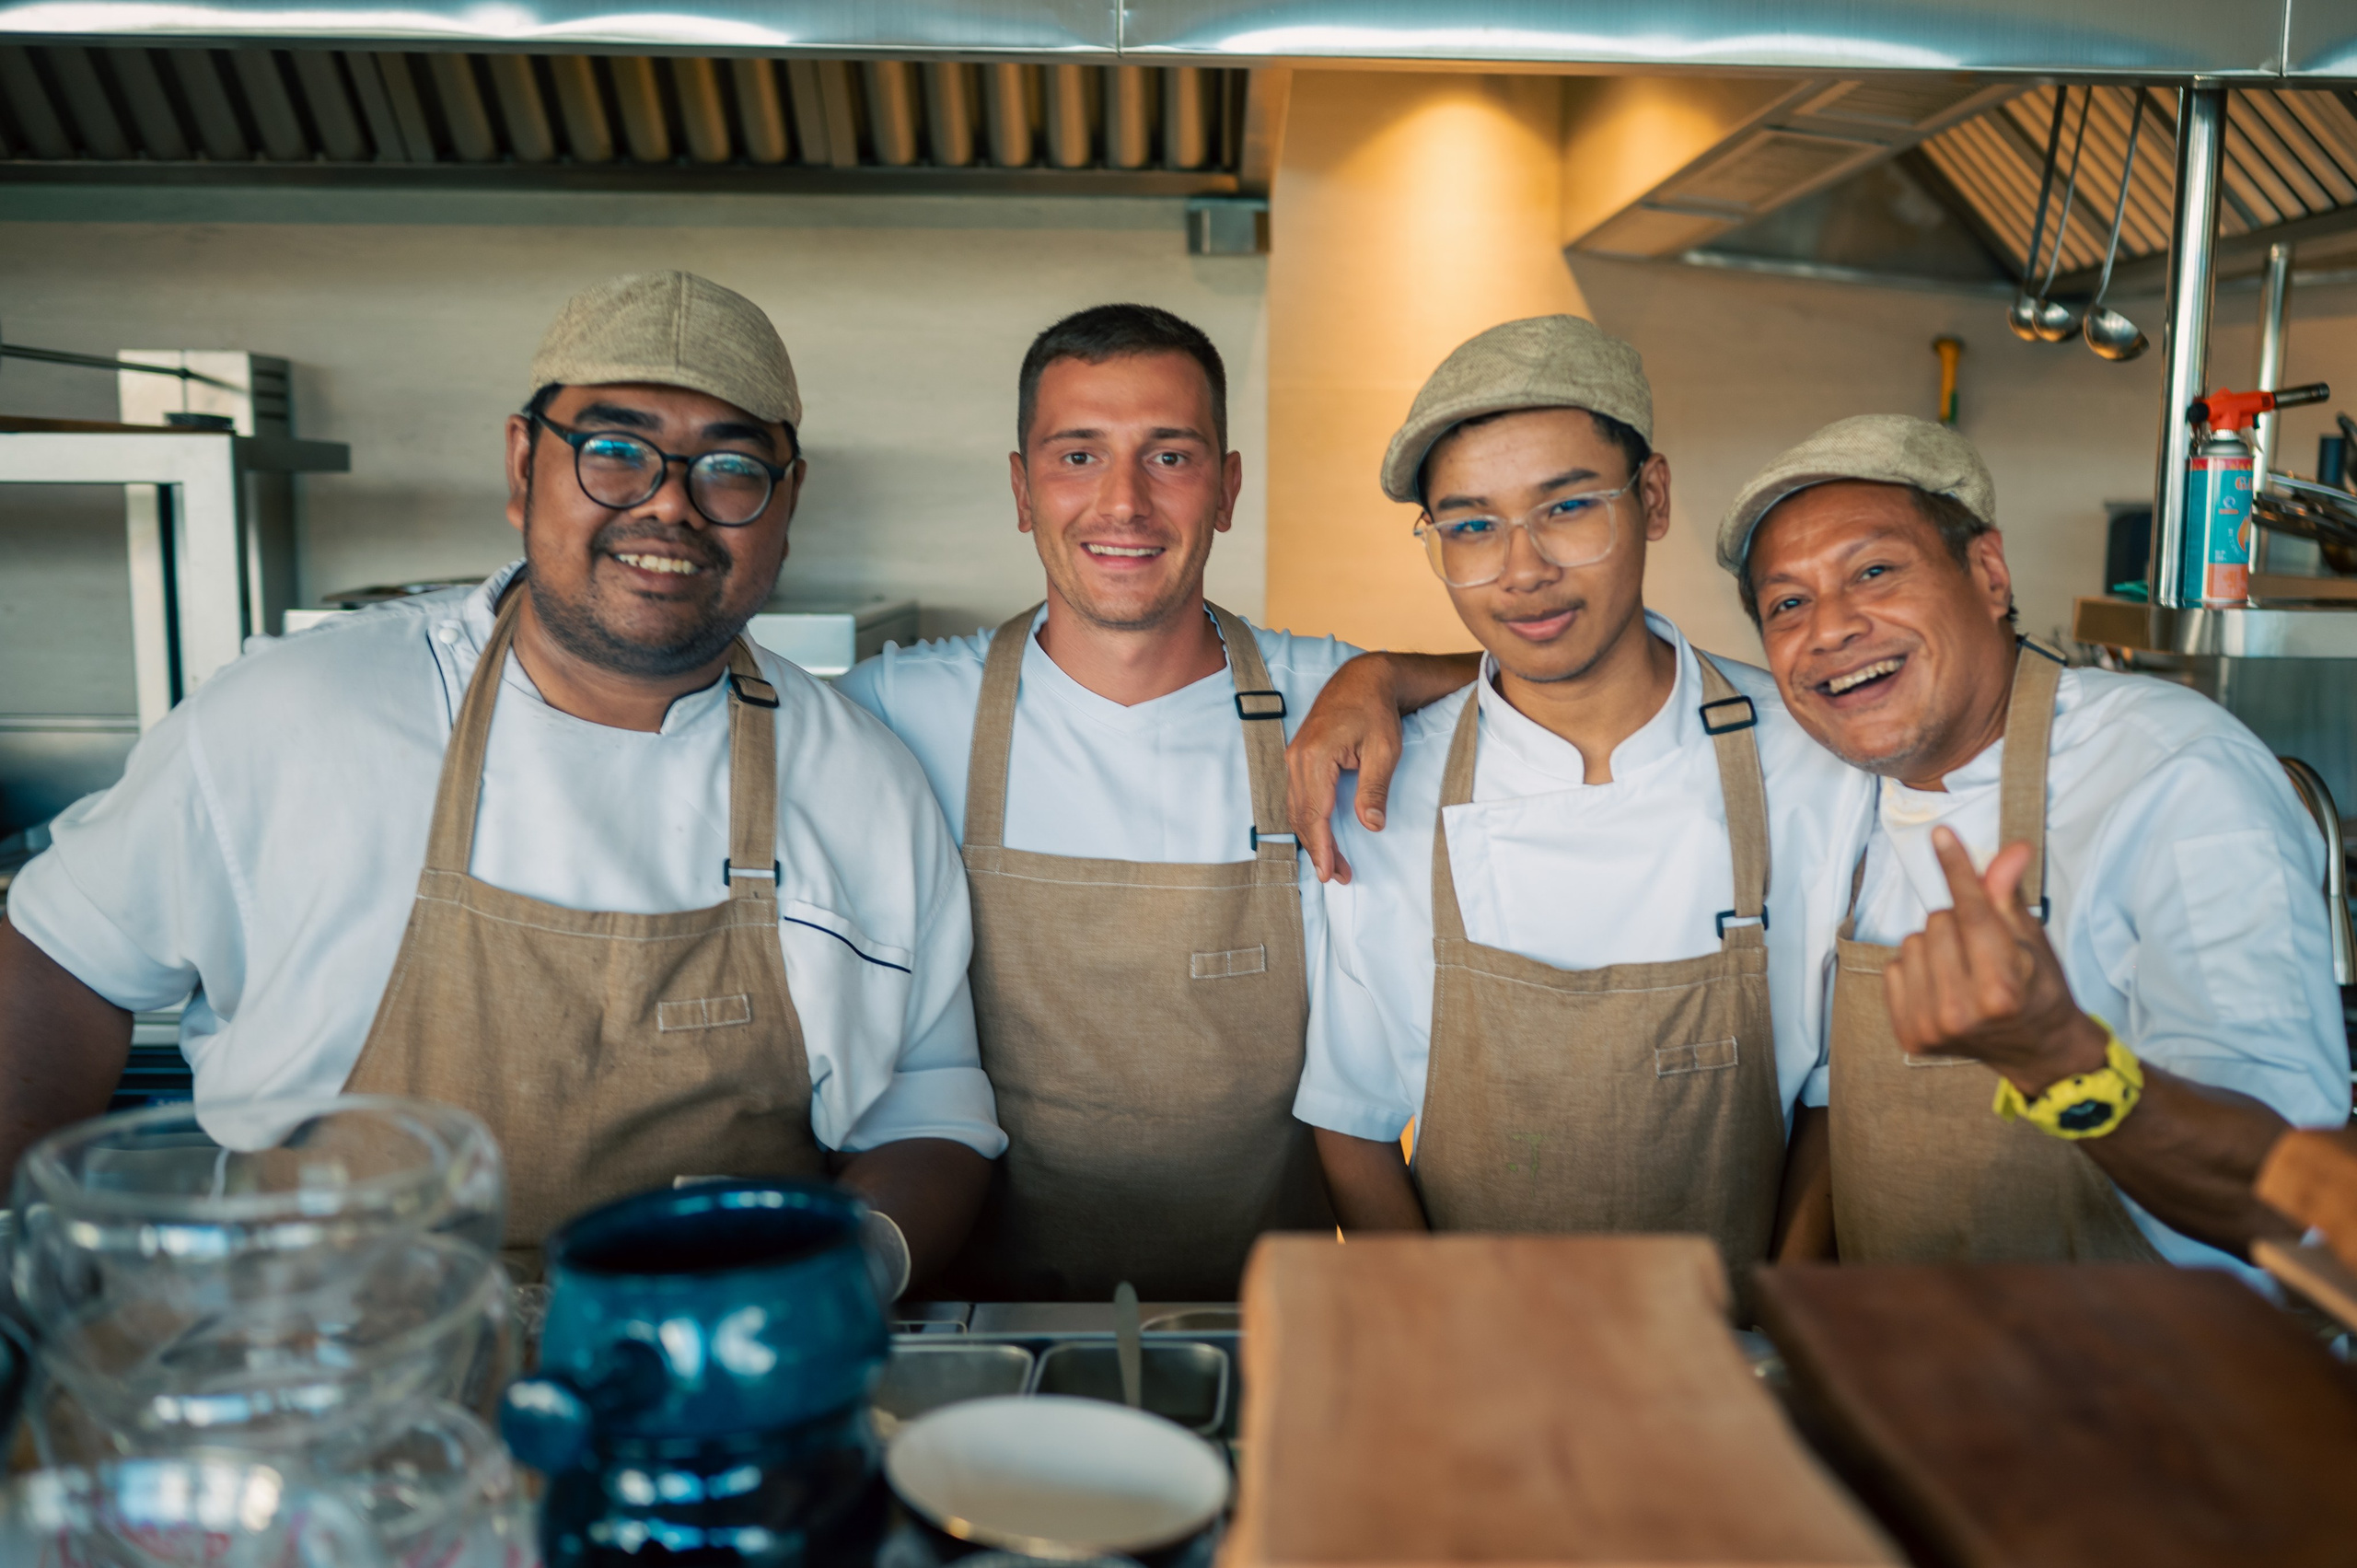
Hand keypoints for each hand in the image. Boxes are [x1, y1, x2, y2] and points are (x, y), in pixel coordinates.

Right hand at [1286, 654, 1407, 884]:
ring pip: (1296, 809)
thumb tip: (1372, 824)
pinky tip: (1321, 834)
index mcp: (1315, 756)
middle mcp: (1297, 758)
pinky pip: (1297, 796)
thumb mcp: (1385, 750)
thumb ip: (1374, 788)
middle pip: (1301, 816)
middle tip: (1339, 876)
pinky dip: (1308, 820)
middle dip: (1318, 850)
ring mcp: (1294, 756)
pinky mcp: (1298, 757)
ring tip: (1334, 863)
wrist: (1362, 679)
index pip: (1315, 813)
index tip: (1330, 873)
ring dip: (1313, 838)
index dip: (1322, 847)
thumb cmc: (1376, 711)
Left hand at [1882, 826, 2108, 1095]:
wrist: (2036, 1049)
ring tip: (1964, 968)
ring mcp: (1931, 1027)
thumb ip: (2009, 896)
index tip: (1941, 834)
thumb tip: (2010, 850)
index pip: (1972, 914)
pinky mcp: (1909, 1035)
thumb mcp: (2032, 941)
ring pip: (1913, 941)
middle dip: (1960, 922)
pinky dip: (1916, 968)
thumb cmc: (2038, 989)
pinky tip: (1943, 986)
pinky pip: (1894, 966)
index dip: (1957, 870)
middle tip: (1984, 949)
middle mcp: (1962, 1012)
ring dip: (1936, 944)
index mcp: (2002, 990)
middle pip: (1938, 922)